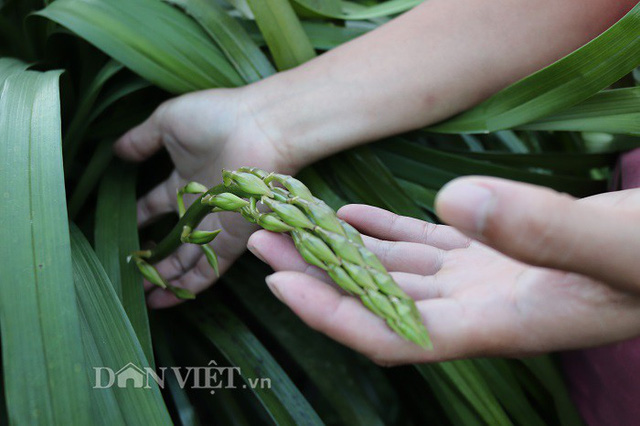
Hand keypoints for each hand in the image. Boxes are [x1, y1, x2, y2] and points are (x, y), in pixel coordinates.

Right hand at [115, 87, 293, 307]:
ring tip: (140, 296)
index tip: (120, 234)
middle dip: (151, 258)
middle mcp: (201, 206)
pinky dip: (188, 286)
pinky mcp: (232, 240)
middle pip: (172, 239)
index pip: (154, 205)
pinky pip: (208, 270)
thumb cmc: (218, 117)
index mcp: (184, 180)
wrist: (261, 129)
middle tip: (128, 275)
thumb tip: (116, 151)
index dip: (137, 219)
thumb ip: (142, 139)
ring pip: (186, 260)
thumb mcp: (168, 122)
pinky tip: (165, 299)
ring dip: (164, 278)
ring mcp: (216, 225)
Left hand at [247, 177, 639, 364]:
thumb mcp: (615, 248)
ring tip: (292, 221)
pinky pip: (422, 245)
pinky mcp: (489, 250)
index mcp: (497, 325)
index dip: (333, 316)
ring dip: (341, 248)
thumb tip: (453, 199)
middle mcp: (476, 308)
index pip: (395, 335)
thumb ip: (543, 230)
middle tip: (261, 239)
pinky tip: (348, 216)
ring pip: (393, 268)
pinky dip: (384, 231)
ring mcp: (480, 279)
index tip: (280, 282)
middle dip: (317, 274)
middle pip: (378, 299)